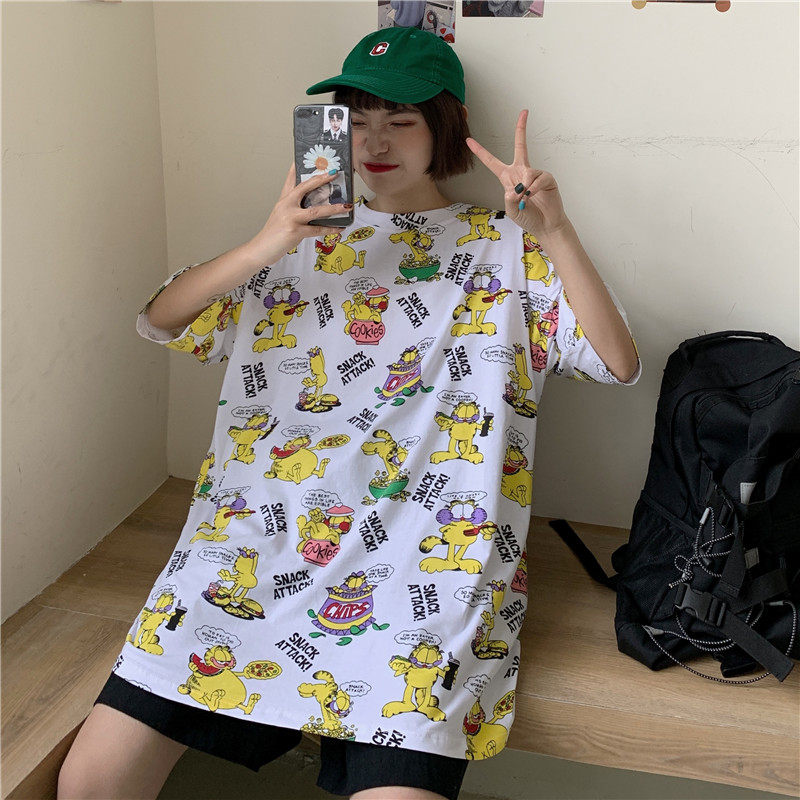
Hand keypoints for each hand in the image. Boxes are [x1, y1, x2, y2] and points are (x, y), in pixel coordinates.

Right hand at [247, 164, 351, 264]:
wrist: (261, 249)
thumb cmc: (272, 235)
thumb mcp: (281, 217)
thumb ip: (295, 209)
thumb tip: (315, 207)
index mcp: (283, 201)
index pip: (290, 179)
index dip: (297, 167)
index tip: (305, 157)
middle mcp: (286, 205)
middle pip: (305, 187)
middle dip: (321, 179)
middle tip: (334, 173)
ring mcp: (291, 217)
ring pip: (316, 210)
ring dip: (334, 208)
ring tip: (347, 206)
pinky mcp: (295, 231)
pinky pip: (317, 229)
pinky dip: (330, 229)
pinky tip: (340, 228)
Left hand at [466, 110, 568, 238]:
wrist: (545, 226)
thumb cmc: (527, 217)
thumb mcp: (511, 210)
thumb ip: (509, 199)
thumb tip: (515, 188)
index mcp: (507, 178)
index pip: (492, 162)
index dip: (480, 151)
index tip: (468, 140)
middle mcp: (521, 172)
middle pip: (520, 146)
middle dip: (521, 129)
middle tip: (524, 112)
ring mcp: (535, 174)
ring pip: (527, 173)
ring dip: (525, 189)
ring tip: (526, 199)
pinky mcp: (547, 178)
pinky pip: (539, 178)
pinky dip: (535, 188)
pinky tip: (534, 195)